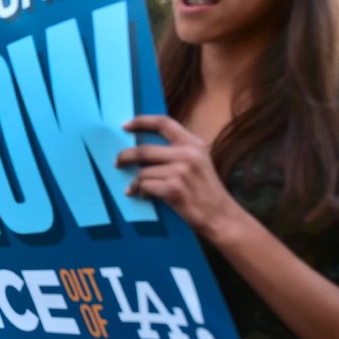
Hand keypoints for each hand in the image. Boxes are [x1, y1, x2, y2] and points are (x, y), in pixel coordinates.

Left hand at [114, 114, 240, 241]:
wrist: (221, 216)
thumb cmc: (207, 191)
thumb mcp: (199, 162)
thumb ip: (178, 151)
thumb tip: (143, 149)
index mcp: (194, 143)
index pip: (163, 122)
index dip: (141, 121)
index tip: (124, 125)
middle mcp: (188, 154)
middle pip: (144, 150)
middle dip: (125, 156)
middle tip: (117, 161)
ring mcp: (180, 171)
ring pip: (143, 171)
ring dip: (136, 181)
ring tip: (136, 187)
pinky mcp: (173, 189)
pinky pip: (145, 186)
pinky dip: (139, 191)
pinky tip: (142, 195)